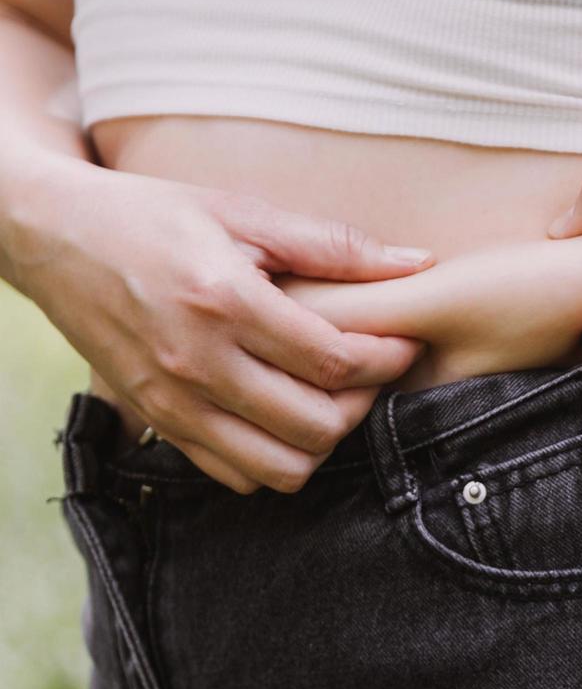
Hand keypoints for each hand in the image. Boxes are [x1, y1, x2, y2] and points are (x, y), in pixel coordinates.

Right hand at [0, 162, 427, 491]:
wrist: (55, 237)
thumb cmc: (154, 216)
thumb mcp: (244, 213)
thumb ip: (335, 246)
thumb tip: (419, 262)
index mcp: (225, 303)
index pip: (334, 362)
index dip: (389, 361)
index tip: (405, 345)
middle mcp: (195, 363)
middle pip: (316, 426)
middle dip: (362, 404)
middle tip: (370, 372)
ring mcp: (170, 401)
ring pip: (278, 468)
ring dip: (320, 441)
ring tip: (329, 398)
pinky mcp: (153, 421)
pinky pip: (231, 474)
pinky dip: (271, 457)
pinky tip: (282, 414)